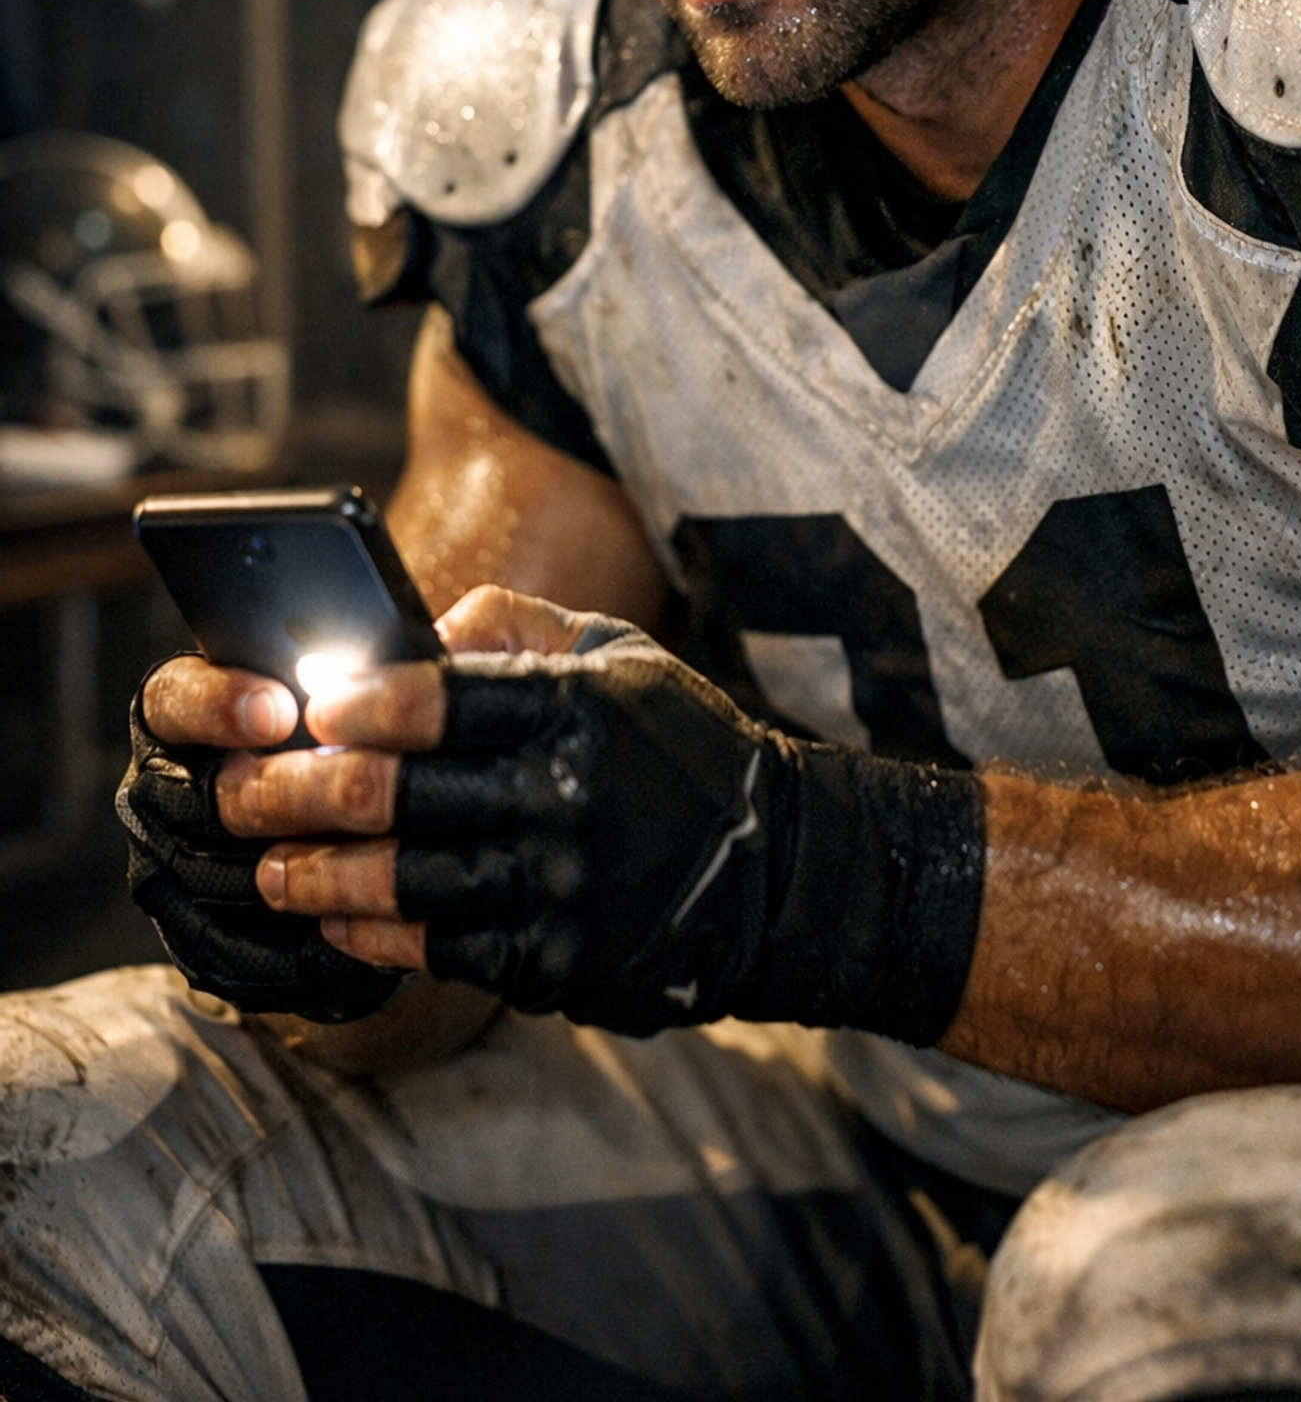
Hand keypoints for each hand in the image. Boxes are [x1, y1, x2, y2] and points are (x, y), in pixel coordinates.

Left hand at [235, 593, 987, 1043]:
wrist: (770, 870)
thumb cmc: (675, 747)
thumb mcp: (620, 656)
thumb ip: (518, 627)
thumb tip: (420, 628)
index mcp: (574, 710)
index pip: (444, 698)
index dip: (361, 704)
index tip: (308, 707)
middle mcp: (561, 799)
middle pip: (398, 795)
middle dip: (299, 791)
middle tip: (241, 790)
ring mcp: (556, 887)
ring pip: (403, 882)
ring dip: (316, 873)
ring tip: (263, 864)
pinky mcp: (552, 960)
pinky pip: (439, 948)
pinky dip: (371, 933)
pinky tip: (329, 915)